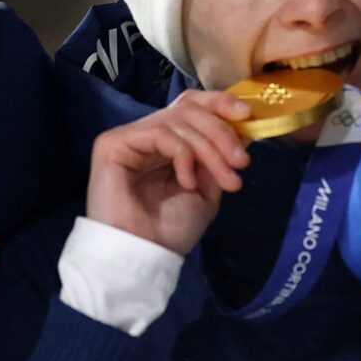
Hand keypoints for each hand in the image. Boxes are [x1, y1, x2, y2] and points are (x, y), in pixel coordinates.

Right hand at [86, 91, 251, 255]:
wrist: (143, 257)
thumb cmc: (170, 231)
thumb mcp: (208, 190)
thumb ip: (219, 156)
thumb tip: (243, 124)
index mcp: (165, 144)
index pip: (190, 106)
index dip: (220, 103)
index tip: (248, 116)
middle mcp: (145, 135)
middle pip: (188, 108)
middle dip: (222, 132)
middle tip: (242, 162)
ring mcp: (128, 138)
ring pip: (178, 119)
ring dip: (211, 149)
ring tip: (226, 181)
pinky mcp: (112, 144)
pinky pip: (160, 133)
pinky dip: (184, 155)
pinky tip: (188, 182)